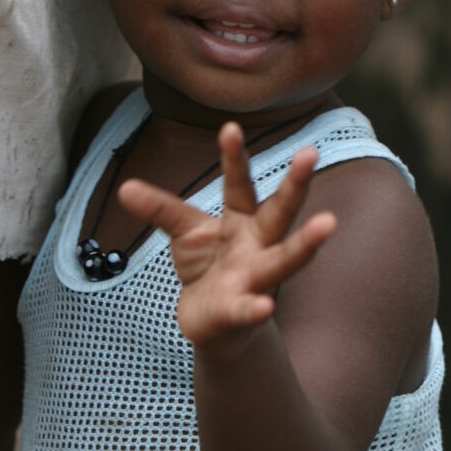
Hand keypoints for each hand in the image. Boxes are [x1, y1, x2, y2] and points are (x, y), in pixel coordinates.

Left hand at [118, 123, 336, 347]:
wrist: (214, 323)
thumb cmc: (207, 266)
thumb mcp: (184, 232)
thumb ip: (160, 210)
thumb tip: (124, 187)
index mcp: (242, 219)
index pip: (240, 184)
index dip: (234, 157)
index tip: (229, 127)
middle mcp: (257, 244)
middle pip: (279, 212)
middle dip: (295, 185)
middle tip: (310, 153)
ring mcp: (254, 278)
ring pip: (283, 260)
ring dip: (305, 244)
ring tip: (327, 224)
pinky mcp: (240, 311)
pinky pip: (248, 309)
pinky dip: (254, 308)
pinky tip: (262, 307)